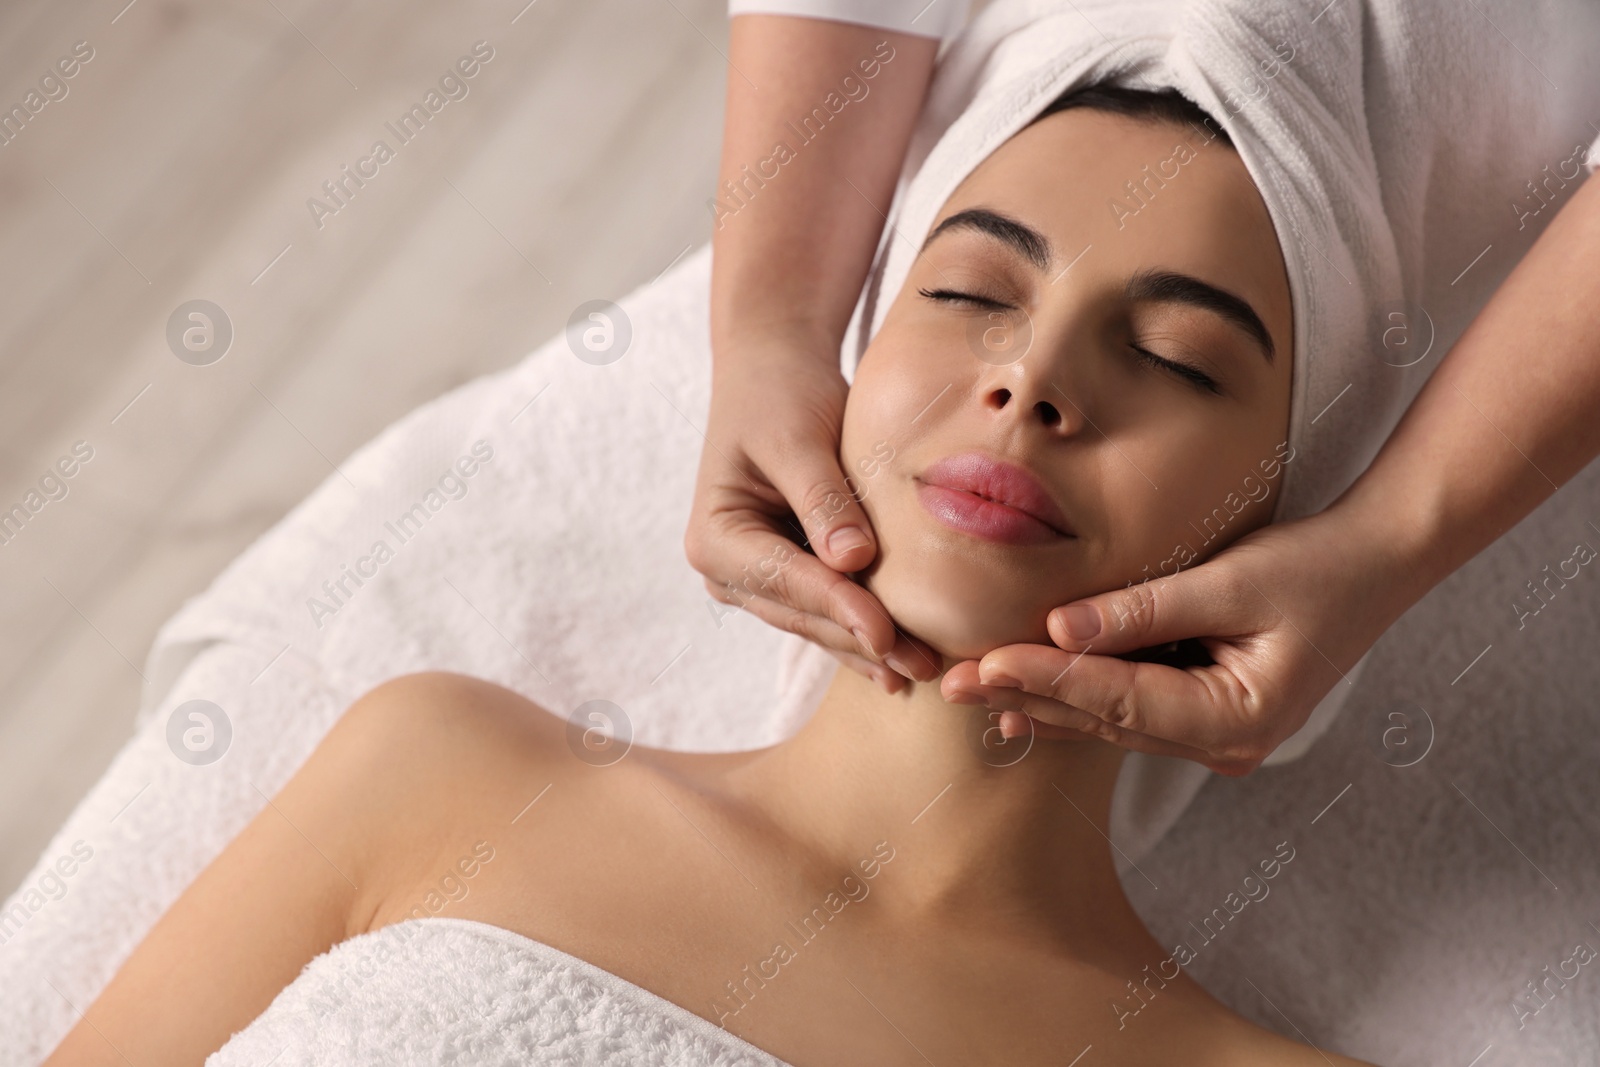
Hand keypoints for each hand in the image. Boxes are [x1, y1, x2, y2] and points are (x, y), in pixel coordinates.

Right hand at [685, 336, 941, 692]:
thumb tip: (854, 560)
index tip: (886, 632)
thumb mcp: (798, 437)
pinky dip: (865, 628)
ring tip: (922, 670)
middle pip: (803, 614)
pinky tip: (901, 660)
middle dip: (861, 639)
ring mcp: (760, 577)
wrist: (776, 367)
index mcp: (715, 538)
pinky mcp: (794, 572)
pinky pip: (832, 608)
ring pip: (820, 621)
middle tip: (921, 666)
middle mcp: (730, 570)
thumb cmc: (780, 392)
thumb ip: (823, 498)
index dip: (839, 607)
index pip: (785, 580)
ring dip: (869, 646)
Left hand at [940, 507, 1421, 774]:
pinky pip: (1129, 709)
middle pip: (1104, 720)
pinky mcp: (1207, 711)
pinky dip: (1078, 697)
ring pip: (1109, 720)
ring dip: (1042, 700)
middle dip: (1026, 696)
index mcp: (1237, 719)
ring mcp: (1217, 734)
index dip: (1044, 680)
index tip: (982, 663)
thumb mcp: (1232, 581)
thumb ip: (1144, 609)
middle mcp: (1224, 742)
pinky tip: (1023, 696)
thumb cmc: (1318, 566)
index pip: (1117, 699)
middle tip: (950, 684)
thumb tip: (1059, 629)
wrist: (1380, 563)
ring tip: (971, 688)